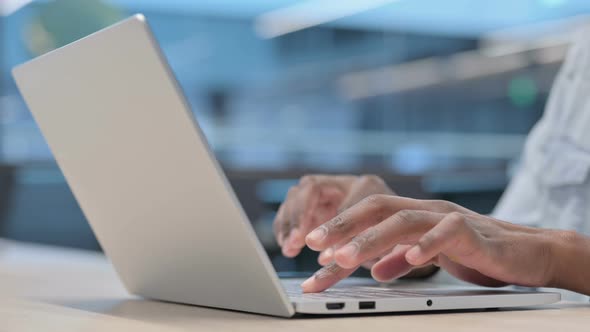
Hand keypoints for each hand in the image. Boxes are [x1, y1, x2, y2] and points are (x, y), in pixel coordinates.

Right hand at [273, 175, 392, 259]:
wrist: (401, 230)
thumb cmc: (398, 238)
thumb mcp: (390, 245)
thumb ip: (364, 248)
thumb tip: (327, 257)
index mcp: (370, 186)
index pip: (346, 202)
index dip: (335, 226)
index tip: (327, 252)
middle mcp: (346, 183)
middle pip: (312, 187)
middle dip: (300, 215)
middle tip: (296, 242)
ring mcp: (328, 191)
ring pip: (298, 194)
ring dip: (289, 221)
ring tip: (289, 247)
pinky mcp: (315, 204)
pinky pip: (292, 207)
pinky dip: (285, 225)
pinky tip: (287, 245)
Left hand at [301, 195, 559, 292]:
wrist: (524, 253)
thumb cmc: (474, 253)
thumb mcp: (428, 257)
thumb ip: (400, 259)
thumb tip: (374, 271)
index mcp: (411, 215)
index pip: (367, 216)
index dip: (338, 230)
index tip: (311, 250)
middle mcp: (424, 210)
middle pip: (376, 209)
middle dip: (341, 227)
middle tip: (312, 246)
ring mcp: (447, 217)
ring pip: (402, 219)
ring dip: (369, 239)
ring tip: (343, 257)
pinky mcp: (472, 232)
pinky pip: (446, 233)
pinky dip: (425, 245)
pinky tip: (408, 258)